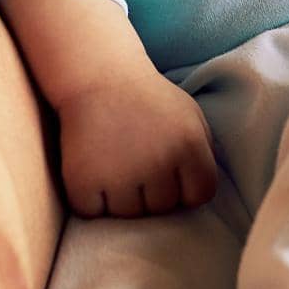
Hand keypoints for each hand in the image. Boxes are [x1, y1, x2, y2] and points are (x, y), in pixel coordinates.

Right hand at [56, 74, 217, 218]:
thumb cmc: (146, 98)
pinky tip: (92, 171)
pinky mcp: (83, 181)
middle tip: (135, 160)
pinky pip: (93, 213)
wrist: (97, 73)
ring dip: (121, 198)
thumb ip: (205, 150)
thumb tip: (205, 191)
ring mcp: (120, 174)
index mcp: (189, 144)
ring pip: (128, 215)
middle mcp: (158, 161)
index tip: (169, 173)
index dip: (184, 188)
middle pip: (162, 208)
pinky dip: (90, 200)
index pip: (199, 195)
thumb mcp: (189, 113)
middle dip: (151, 192)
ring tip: (114, 163)